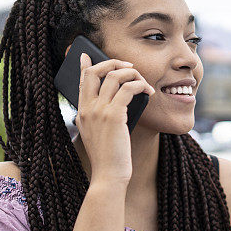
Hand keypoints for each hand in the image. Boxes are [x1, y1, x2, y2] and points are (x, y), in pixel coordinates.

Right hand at [76, 53, 154, 184]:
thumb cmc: (107, 159)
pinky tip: (148, 91)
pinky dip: (140, 85)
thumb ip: (99, 119)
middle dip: (112, 63)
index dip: (86, 65)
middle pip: (95, 72)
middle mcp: (87, 108)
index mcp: (82, 112)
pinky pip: (128, 89)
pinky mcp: (114, 115)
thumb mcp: (97, 136)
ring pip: (114, 76)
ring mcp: (99, 111)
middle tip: (129, 66)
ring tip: (143, 81)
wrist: (108, 175)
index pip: (81, 81)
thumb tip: (115, 104)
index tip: (88, 55)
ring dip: (132, 74)